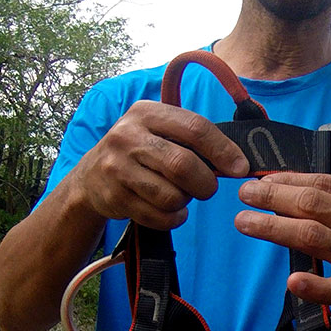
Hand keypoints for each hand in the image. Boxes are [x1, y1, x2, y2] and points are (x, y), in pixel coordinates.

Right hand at [66, 101, 249, 229]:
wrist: (89, 178)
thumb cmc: (139, 152)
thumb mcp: (157, 130)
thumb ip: (191, 137)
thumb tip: (238, 161)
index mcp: (146, 112)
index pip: (195, 128)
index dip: (223, 150)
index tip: (240, 168)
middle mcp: (127, 136)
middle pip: (183, 165)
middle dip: (205, 183)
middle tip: (207, 188)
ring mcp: (117, 168)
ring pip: (172, 195)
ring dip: (186, 201)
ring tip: (179, 195)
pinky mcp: (114, 197)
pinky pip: (159, 216)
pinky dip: (173, 218)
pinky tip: (169, 210)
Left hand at [233, 173, 330, 320]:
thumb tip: (282, 186)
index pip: (327, 185)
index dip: (291, 180)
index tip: (263, 181)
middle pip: (316, 207)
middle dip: (276, 197)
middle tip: (246, 195)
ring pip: (315, 238)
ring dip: (274, 228)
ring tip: (246, 222)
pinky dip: (312, 285)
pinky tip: (292, 280)